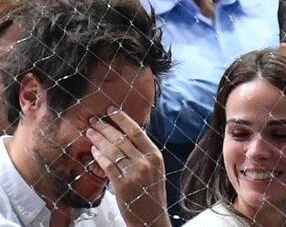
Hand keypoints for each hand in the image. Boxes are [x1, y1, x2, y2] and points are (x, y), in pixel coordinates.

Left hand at [86, 106, 170, 226]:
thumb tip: (124, 134)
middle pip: (122, 138)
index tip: (111, 110)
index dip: (122, 118)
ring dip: (99, 138)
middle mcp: (146, 162)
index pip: (136, 131)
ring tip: (89, 131)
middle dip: (105, 126)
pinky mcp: (123, 185)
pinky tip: (93, 149)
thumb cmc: (151, 192)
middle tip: (93, 120)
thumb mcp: (154, 168)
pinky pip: (108, 165)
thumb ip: (142, 152)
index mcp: (155, 155)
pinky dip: (99, 155)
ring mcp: (135, 174)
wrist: (152, 219)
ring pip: (113, 150)